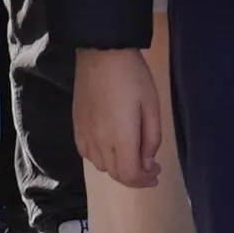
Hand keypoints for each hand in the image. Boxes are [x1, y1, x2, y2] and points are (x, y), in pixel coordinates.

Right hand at [75, 42, 166, 193]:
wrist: (102, 52)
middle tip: (149, 167)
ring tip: (131, 155)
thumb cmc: (133, 76)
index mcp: (121, 137)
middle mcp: (99, 141)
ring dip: (117, 167)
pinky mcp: (76, 125)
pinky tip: (110, 146)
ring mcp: (85, 134)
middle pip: (115, 174)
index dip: (145, 180)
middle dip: (134, 176)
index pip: (130, 175)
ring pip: (100, 166)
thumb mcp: (152, 106)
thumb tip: (147, 161)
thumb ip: (151, 138)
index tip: (156, 173)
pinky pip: (86, 153)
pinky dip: (100, 157)